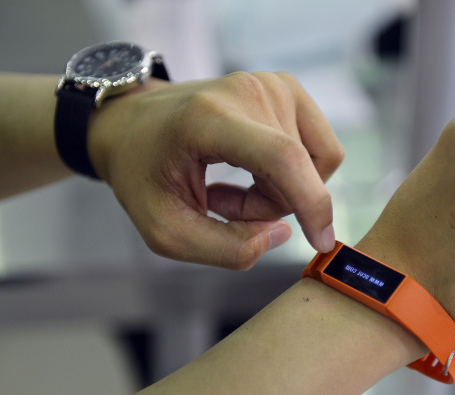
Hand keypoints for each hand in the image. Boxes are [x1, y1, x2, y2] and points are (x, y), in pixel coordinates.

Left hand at [87, 72, 343, 268]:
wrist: (133, 123)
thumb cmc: (143, 175)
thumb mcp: (167, 232)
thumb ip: (227, 250)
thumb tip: (283, 233)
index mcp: (209, 119)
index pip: (281, 158)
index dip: (312, 203)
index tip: (321, 243)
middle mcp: (248, 91)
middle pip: (298, 173)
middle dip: (270, 207)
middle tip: (221, 206)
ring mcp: (271, 84)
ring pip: (313, 163)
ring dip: (278, 191)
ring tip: (231, 188)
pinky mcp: (285, 87)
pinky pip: (317, 148)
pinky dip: (290, 172)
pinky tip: (251, 170)